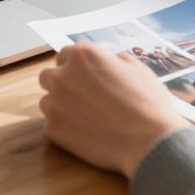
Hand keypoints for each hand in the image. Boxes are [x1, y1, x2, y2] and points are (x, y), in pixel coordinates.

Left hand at [38, 44, 188, 177]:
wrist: (147, 140)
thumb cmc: (146, 100)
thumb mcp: (136, 68)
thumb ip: (114, 60)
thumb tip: (109, 62)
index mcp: (82, 55)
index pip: (65, 55)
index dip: (76, 66)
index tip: (85, 77)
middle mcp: (63, 75)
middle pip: (49, 77)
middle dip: (62, 84)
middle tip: (82, 97)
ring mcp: (54, 103)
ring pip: (47, 101)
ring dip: (60, 106)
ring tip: (84, 118)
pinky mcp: (53, 130)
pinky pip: (52, 124)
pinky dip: (64, 128)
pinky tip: (84, 133)